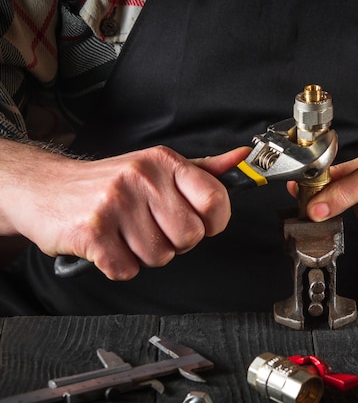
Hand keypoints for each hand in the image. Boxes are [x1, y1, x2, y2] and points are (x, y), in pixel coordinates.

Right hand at [3, 142, 249, 279]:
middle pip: (190, 237)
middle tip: (149, 227)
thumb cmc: (108, 183)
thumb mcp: (156, 168)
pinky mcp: (93, 232)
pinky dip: (118, 265)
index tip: (199, 222)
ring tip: (125, 233)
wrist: (45, 189)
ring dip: (143, 254)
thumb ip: (202, 170)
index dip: (213, 222)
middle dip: (174, 242)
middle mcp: (142, 177)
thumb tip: (241, 159)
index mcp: (164, 161)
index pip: (216, 200)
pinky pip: (128, 270)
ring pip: (160, 257)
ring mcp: (116, 203)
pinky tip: (108, 244)